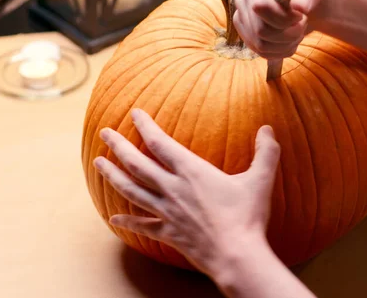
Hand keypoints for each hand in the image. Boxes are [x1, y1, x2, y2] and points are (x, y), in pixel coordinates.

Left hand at [93, 108, 280, 275]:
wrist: (237, 254)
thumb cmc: (248, 216)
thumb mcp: (261, 179)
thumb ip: (265, 151)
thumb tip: (268, 129)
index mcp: (192, 171)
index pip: (161, 143)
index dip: (145, 126)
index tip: (134, 113)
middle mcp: (173, 188)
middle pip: (137, 164)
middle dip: (118, 146)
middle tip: (104, 133)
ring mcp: (168, 212)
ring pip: (132, 190)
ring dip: (113, 176)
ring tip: (98, 164)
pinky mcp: (169, 233)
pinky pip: (143, 225)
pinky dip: (126, 221)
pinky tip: (113, 217)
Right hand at [234, 0, 336, 58]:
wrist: (308, 3)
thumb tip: (298, 6)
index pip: (261, 4)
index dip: (283, 18)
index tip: (300, 15)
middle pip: (260, 28)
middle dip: (287, 34)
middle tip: (301, 24)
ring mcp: (243, 11)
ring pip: (260, 43)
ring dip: (285, 44)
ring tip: (296, 32)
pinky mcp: (244, 30)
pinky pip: (260, 50)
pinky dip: (279, 51)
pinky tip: (289, 41)